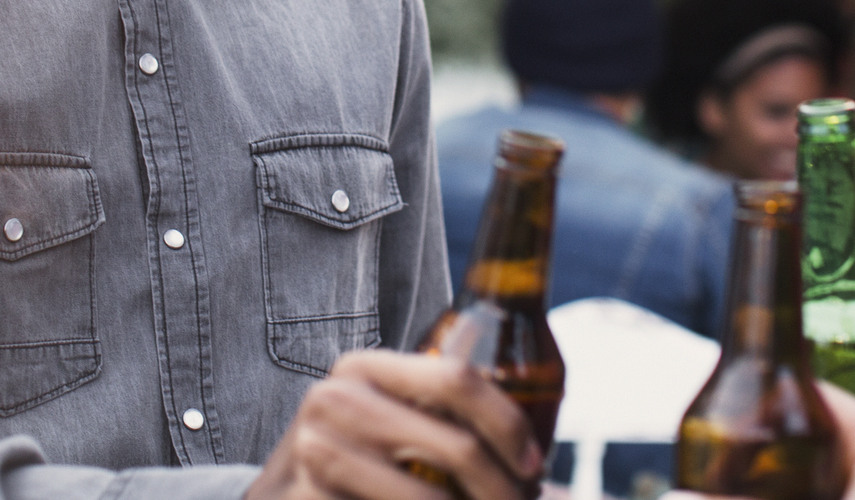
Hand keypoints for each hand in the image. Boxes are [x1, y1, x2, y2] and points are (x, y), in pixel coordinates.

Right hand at [247, 350, 541, 499]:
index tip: (534, 465)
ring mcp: (318, 452)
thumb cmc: (350, 462)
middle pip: (458, 446)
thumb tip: (547, 469)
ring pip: (434, 499)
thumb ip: (436, 421)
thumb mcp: (382, 423)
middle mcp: (338, 399)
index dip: (508, 423)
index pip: (457, 377)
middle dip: (506, 490)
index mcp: (366, 367)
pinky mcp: (308, 499)